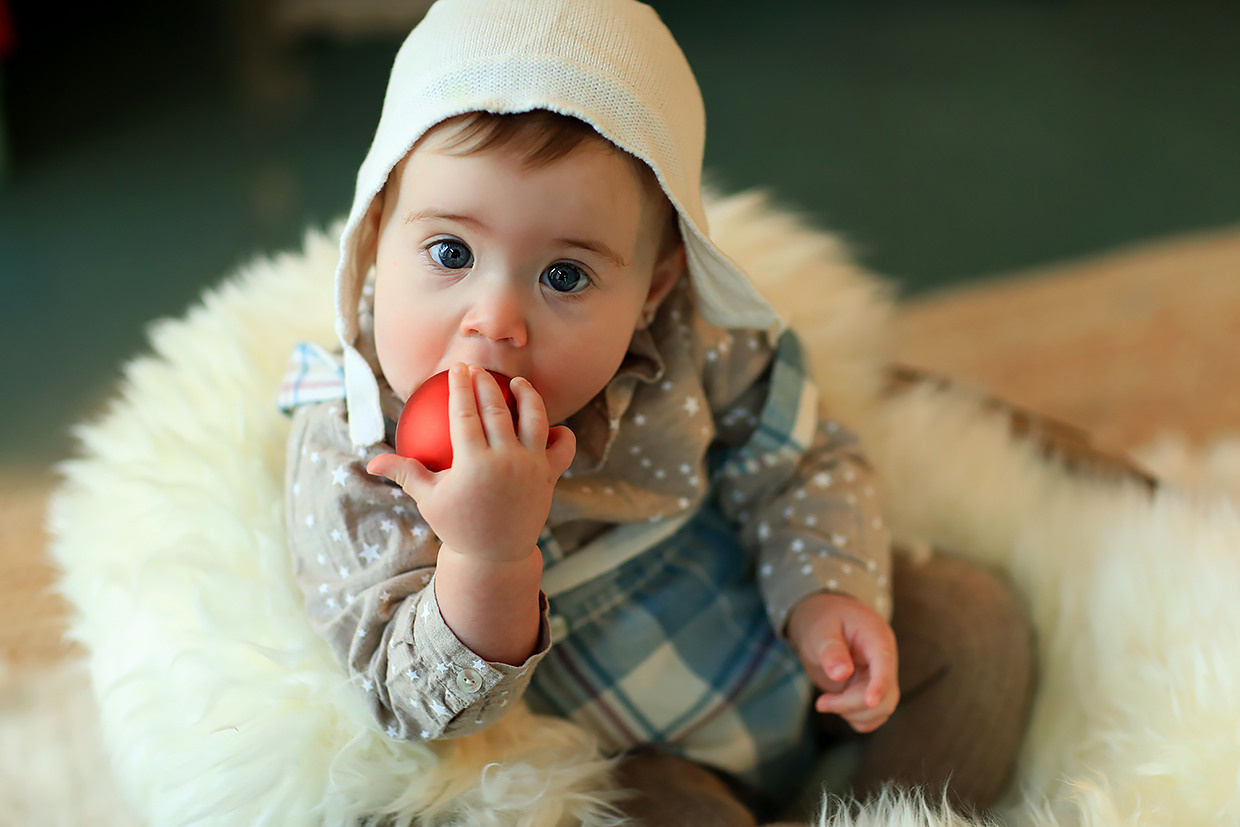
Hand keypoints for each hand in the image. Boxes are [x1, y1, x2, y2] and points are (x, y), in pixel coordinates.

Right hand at [367, 363, 575, 562]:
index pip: (465, 414)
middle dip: (487, 383)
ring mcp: (532, 466)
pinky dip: (561, 433)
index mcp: (474, 464)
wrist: (496, 556)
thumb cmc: (457, 525)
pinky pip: (563, 447)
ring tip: (518, 383)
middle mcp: (506, 460)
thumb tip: (370, 462)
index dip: (461, 387)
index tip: (458, 369)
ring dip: (528, 396)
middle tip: (479, 369)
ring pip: (536, 419)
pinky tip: (550, 423)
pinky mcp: (550, 475)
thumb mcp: (428, 500)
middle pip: (498, 409)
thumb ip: (405, 473)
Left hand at [786, 592, 898, 733]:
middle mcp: (883, 659)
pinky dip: (857, 718)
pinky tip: (837, 708)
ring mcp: (878, 676)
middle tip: (822, 703)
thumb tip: (842, 674)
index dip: (880, 685)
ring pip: (883, 709)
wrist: (820, 619)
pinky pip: (874, 714)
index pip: (885, 663)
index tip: (870, 702)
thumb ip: (830, 650)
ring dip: (854, 714)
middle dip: (853, 704)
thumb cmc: (821, 619)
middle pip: (886, 694)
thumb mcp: (820, 629)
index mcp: (876, 637)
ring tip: (825, 703)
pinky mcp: (870, 690)